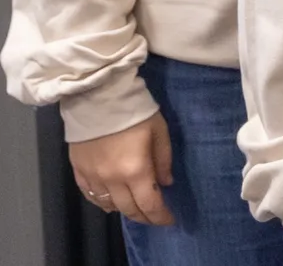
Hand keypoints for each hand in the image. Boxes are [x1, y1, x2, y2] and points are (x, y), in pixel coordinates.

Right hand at [70, 112, 173, 226]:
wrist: (98, 97)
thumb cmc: (135, 111)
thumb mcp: (160, 131)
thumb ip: (164, 159)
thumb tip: (166, 183)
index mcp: (135, 170)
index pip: (149, 204)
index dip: (160, 216)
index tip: (169, 220)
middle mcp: (112, 179)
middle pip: (128, 209)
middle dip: (144, 217)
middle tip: (155, 217)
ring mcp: (92, 177)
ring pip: (108, 205)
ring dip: (124, 211)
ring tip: (137, 209)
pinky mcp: (78, 170)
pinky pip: (90, 195)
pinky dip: (102, 203)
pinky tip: (110, 204)